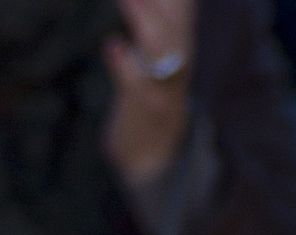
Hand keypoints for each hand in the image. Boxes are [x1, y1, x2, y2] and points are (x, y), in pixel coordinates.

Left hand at [103, 0, 197, 185]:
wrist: (151, 157)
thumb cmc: (148, 95)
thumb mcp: (156, 52)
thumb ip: (156, 20)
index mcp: (181, 44)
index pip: (183, 5)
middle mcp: (180, 62)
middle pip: (177, 20)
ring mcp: (165, 88)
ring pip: (164, 51)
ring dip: (145, 20)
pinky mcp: (145, 112)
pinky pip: (138, 87)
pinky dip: (125, 67)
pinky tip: (112, 46)